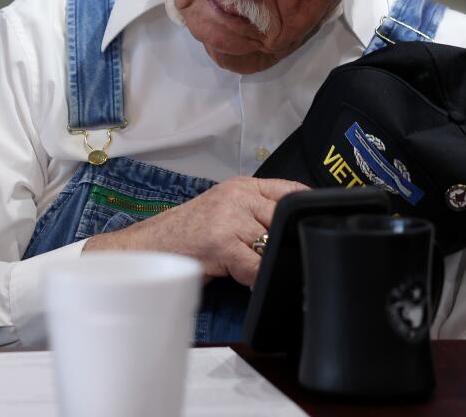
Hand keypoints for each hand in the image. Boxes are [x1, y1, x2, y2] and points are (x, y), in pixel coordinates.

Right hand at [82, 177, 307, 285]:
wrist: (149, 245)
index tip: (316, 224)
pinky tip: (241, 279)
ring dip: (265, 262)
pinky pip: (257, 267)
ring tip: (246, 267)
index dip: (306, 210)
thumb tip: (292, 229)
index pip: (291, 190)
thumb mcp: (225, 210)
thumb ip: (257, 211)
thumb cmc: (187, 233)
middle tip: (276, 258)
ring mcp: (230, 218)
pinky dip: (255, 279)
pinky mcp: (222, 242)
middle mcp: (238, 196)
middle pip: (285, 219)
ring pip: (272, 244)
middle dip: (283, 243)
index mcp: (242, 185)